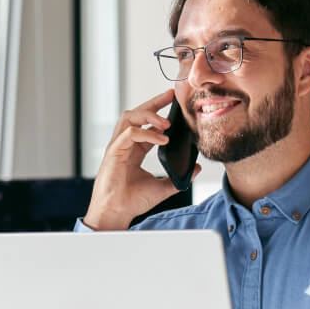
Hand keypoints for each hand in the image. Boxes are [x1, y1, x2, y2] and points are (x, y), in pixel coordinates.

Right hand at [82, 89, 199, 230]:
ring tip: (167, 122)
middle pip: (136, 114)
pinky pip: (130, 133)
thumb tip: (195, 169)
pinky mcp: (113, 151)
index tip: (174, 104)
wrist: (117, 213)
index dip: (159, 112)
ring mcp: (117, 146)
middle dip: (153, 102)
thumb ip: (177, 178)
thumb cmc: (131, 201)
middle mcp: (124, 144)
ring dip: (149, 115)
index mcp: (134, 150)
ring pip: (129, 117)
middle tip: (170, 95)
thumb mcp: (161, 188)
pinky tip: (162, 139)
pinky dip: (146, 132)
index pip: (146, 124)